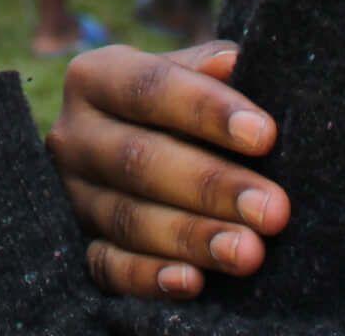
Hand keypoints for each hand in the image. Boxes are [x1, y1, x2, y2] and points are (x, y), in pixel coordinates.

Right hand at [48, 41, 287, 299]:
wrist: (140, 148)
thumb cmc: (178, 107)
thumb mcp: (187, 76)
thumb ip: (209, 67)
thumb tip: (234, 62)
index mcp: (96, 77)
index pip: (148, 88)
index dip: (206, 110)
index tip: (265, 134)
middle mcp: (74, 135)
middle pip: (138, 159)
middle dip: (211, 186)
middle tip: (272, 209)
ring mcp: (72, 195)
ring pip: (128, 219)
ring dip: (192, 237)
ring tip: (250, 252)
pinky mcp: (76, 246)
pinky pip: (108, 268)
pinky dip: (149, 277)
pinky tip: (193, 282)